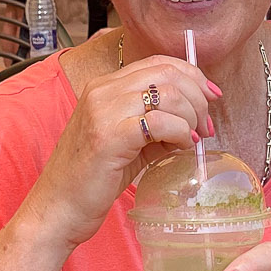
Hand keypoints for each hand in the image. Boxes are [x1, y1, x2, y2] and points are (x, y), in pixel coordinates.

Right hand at [21, 56, 214, 254]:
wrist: (59, 208)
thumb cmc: (93, 177)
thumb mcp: (128, 140)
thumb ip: (157, 123)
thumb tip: (197, 118)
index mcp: (105, 85)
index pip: (159, 62)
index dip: (192, 75)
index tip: (212, 95)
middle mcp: (102, 90)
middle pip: (168, 73)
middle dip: (198, 98)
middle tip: (205, 127)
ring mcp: (104, 111)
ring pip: (168, 95)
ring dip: (191, 118)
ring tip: (192, 141)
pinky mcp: (110, 136)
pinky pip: (160, 122)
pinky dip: (180, 133)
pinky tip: (181, 147)